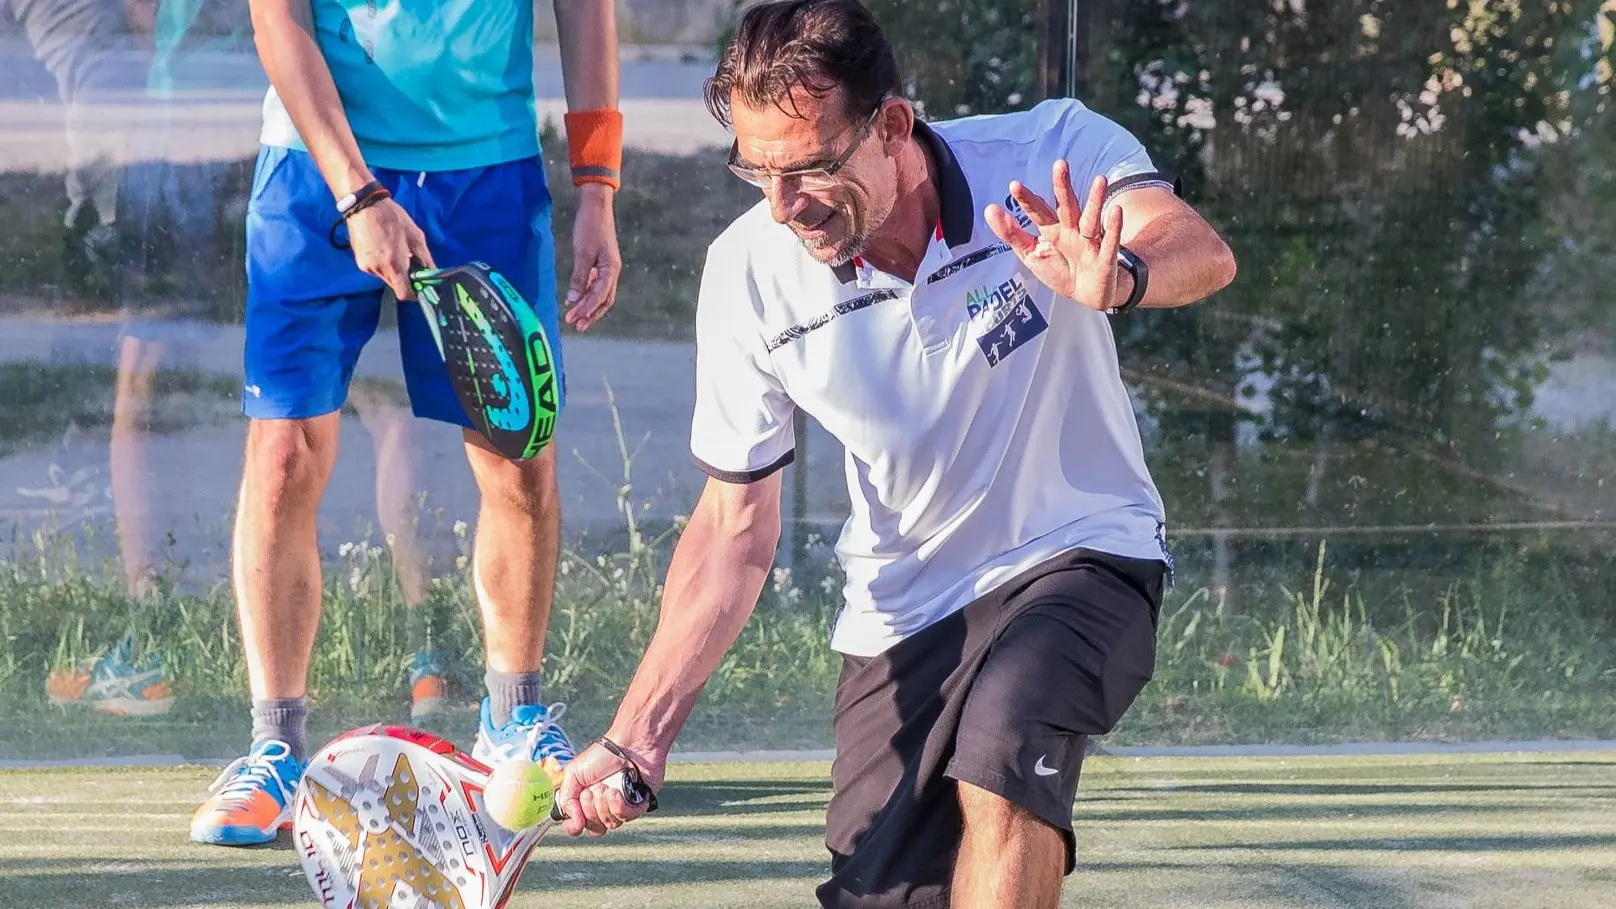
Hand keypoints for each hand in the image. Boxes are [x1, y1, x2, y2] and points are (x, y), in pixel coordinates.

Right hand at [346, 196, 433, 300]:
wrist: (364, 205)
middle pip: (396, 285)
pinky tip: (383, 248)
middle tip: (410, 262)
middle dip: (405, 278)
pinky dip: (383, 264)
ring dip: (394, 270)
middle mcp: (378, 270)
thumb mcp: (416, 237)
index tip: (421, 286)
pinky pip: (376, 270)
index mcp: (394, 265)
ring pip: (386, 278)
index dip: (415, 293)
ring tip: (395, 250)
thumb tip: (432, 274)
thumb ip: (425, 259)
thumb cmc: (393, 218)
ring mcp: (366, 267)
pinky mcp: (359, 262)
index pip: (405, 294)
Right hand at [556, 738, 662, 836]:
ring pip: (610, 824)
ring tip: (605, 786)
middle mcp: (603, 806)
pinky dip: (618, 806)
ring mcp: (621, 807)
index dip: (574, 827)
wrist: (628, 743)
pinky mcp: (638, 805)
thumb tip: (573, 823)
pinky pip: (626, 817)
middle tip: (592, 789)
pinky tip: (616, 791)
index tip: (575, 819)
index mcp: (585, 801)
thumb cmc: (602, 755)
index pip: (577, 826)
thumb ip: (566, 800)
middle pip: (594, 828)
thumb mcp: (573, 774)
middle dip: (590, 809)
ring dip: (603, 805)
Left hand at [562, 184, 621, 331]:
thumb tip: (574, 299)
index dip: (587, 309)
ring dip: (588, 305)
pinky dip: (587, 292)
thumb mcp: (583, 252)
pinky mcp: (601, 262)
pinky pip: (596, 283)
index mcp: (611, 269)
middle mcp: (612, 271)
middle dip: (590, 313)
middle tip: (577, 325)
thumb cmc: (590, 226)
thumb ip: (579, 277)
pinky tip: (576, 297)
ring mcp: (607, 267)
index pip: (600, 296)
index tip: (574, 319)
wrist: (596, 205)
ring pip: (600, 293)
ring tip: (575, 316)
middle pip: (604, 300)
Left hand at [985, 160, 1126, 310]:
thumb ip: (1012, 233)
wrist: (1087, 295)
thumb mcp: (1031, 253)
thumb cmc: (1060, 270)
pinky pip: (1110, 242)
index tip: (1014, 186)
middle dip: (1063, 187)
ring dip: (1095, 200)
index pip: (1039, 212)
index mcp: (1052, 229)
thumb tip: (990, 209)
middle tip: (1060, 165)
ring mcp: (1090, 242)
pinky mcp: (1105, 257)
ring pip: (1092, 218)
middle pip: (1067, 206)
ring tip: (1100, 180)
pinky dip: (1114, 228)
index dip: (1027, 200)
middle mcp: (1071, 231)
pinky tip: (1116, 211)